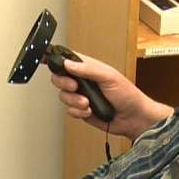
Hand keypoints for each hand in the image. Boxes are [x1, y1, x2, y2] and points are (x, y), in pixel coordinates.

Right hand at [50, 52, 172, 140]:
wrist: (133, 119)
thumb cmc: (128, 95)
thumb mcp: (109, 76)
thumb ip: (88, 69)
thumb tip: (69, 64)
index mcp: (88, 68)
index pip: (67, 60)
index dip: (55, 59)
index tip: (45, 59)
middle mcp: (82, 81)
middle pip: (59, 78)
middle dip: (64, 83)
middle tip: (75, 86)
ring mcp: (81, 96)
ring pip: (63, 96)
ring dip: (74, 101)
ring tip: (88, 103)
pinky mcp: (81, 111)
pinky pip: (69, 111)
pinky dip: (79, 112)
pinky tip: (90, 111)